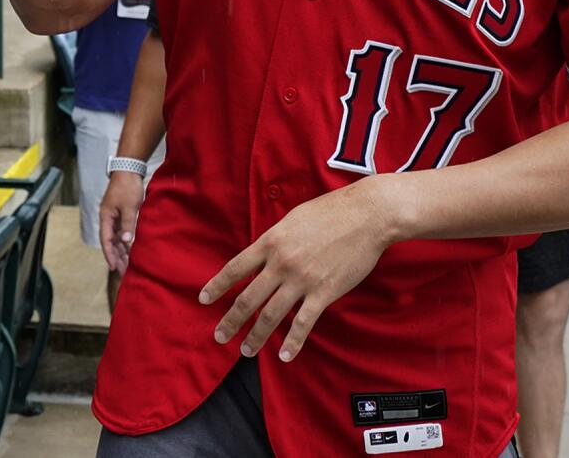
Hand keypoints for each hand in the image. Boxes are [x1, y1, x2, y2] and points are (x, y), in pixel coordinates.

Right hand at [98, 172, 145, 273]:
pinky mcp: (122, 215)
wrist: (129, 171)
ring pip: (116, 238)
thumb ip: (127, 224)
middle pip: (110, 242)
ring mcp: (115, 217)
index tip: (114, 267)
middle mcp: (108, 219)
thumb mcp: (129, 207)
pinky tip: (131, 250)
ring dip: (122, 251)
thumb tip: (126, 242)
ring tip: (128, 265)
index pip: (105, 240)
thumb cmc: (127, 187)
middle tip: (124, 271)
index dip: (109, 255)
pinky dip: (126, 242)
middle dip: (116, 257)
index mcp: (106, 217)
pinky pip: (122, 232)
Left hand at [199, 178, 400, 362]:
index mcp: (270, 242)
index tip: (203, 300)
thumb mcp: (291, 220)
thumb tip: (263, 254)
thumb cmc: (329, 212)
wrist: (365, 215)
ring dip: (256, 336)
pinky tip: (284, 356)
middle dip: (231, 320)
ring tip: (246, 351)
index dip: (217, 286)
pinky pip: (303, 323)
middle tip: (219, 336)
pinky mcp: (324, 292)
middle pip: (248, 298)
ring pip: (271, 314)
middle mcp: (280, 263)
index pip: (235, 268)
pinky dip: (292, 342)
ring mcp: (301, 279)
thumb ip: (274, 240)